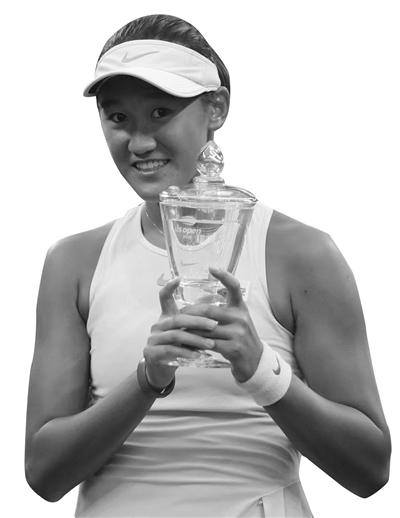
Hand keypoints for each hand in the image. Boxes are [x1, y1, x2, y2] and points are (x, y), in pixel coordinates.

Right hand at [143, 277, 217, 388]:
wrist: (161, 369)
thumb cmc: (176, 347)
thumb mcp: (185, 332)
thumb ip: (195, 321)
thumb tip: (215, 306)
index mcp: (166, 316)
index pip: (164, 297)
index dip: (169, 287)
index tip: (179, 278)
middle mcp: (158, 325)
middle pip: (178, 319)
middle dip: (198, 321)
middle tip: (214, 325)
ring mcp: (153, 339)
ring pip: (176, 335)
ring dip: (196, 339)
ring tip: (211, 344)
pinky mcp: (151, 352)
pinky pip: (170, 350)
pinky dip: (186, 352)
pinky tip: (198, 355)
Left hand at [180, 266, 263, 381]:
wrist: (254, 360)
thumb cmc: (240, 336)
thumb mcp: (237, 319)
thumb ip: (223, 309)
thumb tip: (200, 298)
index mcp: (240, 307)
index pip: (234, 287)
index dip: (224, 276)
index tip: (212, 267)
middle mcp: (240, 318)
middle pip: (209, 310)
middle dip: (190, 312)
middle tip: (178, 313)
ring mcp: (238, 334)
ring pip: (206, 328)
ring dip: (190, 329)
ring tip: (179, 328)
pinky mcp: (234, 348)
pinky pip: (209, 343)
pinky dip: (196, 343)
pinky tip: (188, 343)